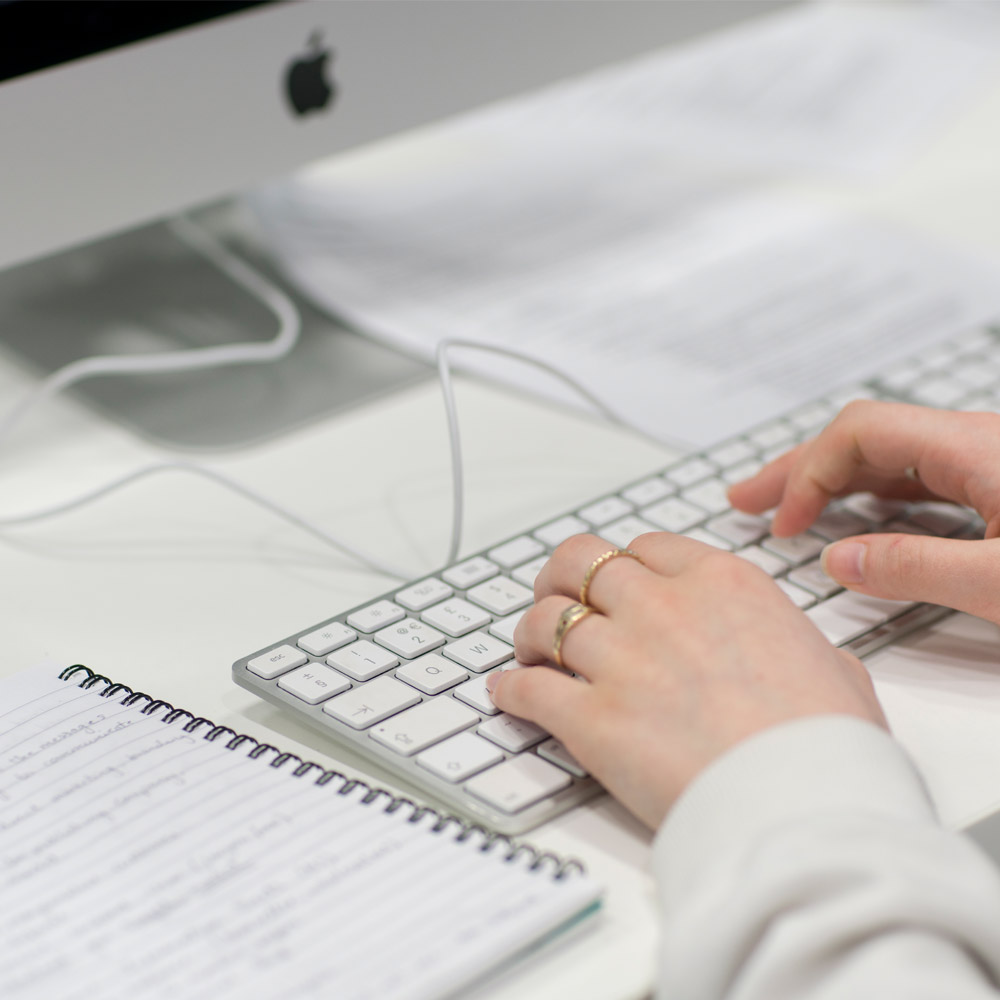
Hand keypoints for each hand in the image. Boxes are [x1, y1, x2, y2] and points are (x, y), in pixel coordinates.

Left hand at [487, 532, 885, 829]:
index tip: (615, 584)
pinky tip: (509, 694)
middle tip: (557, 600)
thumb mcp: (835, 669)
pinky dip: (511, 689)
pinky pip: (528, 687)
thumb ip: (805, 648)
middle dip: (559, 579)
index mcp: (719, 584)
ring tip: (531, 652)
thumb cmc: (827, 742)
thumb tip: (812, 661)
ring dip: (531, 635)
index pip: (644, 547)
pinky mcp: (590, 717)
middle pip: (578, 563)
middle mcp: (661, 607)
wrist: (803, 804)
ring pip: (545, 621)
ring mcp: (620, 659)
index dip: (621, 565)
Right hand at [728, 400, 999, 623]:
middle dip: (798, 470)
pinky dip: (869, 495)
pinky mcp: (999, 488)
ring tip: (787, 507)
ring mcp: (987, 463)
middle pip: (862, 440)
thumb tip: (837, 562)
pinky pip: (917, 480)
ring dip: (830, 481)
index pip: (859, 434)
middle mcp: (975, 444)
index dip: (808, 475)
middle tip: (747, 500)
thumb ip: (915, 569)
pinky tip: (856, 514)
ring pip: (887, 459)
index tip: (786, 526)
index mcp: (972, 448)